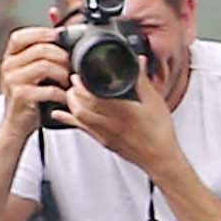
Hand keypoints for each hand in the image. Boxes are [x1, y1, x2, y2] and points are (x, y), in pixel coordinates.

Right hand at [0, 21, 66, 131]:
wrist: (17, 125)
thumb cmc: (29, 96)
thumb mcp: (32, 69)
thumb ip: (43, 45)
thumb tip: (55, 14)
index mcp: (10, 57)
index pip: (20, 36)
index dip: (42, 33)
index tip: (60, 36)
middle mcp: (7, 67)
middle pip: (40, 50)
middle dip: (62, 56)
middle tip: (71, 66)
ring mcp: (12, 81)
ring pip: (45, 66)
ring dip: (63, 73)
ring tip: (69, 81)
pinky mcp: (21, 97)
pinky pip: (48, 89)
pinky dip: (62, 92)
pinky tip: (65, 96)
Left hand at [66, 68, 182, 179]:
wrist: (160, 158)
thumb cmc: (160, 133)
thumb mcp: (154, 102)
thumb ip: (143, 80)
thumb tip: (140, 61)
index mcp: (123, 112)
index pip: (94, 97)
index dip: (81, 85)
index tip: (77, 75)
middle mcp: (110, 124)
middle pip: (80, 108)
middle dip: (72, 92)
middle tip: (72, 81)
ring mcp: (105, 135)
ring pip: (78, 118)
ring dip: (70, 103)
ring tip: (70, 92)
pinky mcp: (103, 142)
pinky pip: (82, 129)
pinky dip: (69, 119)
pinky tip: (60, 114)